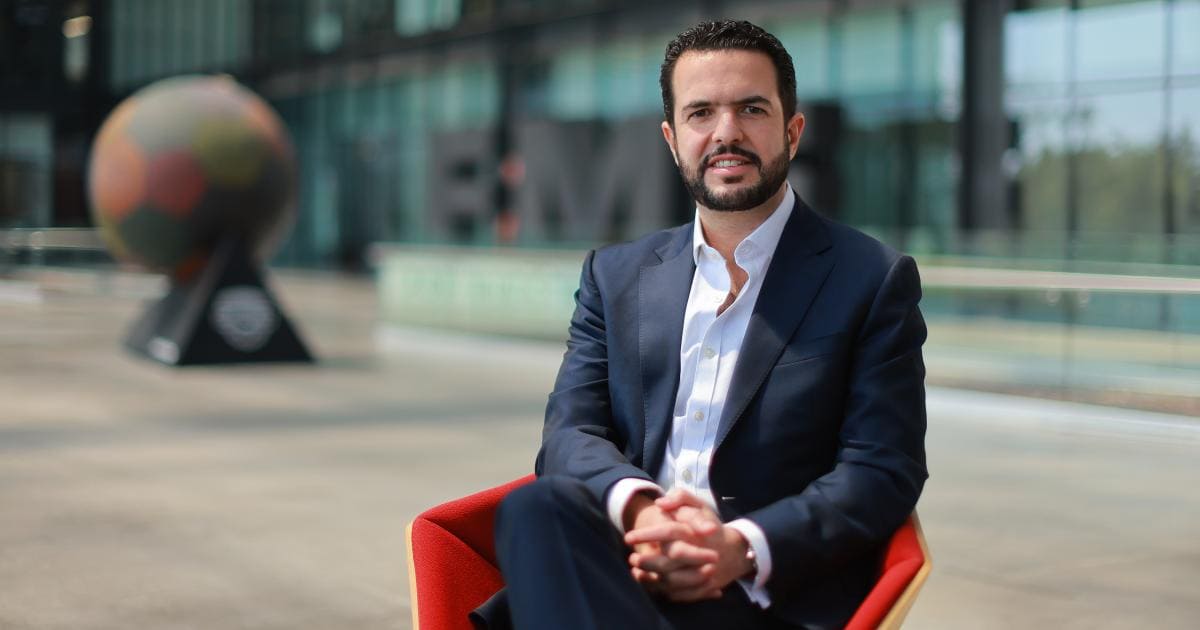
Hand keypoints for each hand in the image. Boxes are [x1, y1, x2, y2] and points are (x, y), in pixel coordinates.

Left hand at [624, 489, 752, 601]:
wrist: (735, 551)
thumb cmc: (710, 524)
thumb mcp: (699, 505)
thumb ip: (680, 497)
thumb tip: (660, 503)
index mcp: (695, 530)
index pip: (670, 531)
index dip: (647, 534)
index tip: (628, 537)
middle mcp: (700, 552)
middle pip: (670, 559)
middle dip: (649, 561)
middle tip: (632, 559)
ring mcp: (704, 573)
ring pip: (675, 580)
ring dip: (653, 579)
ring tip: (636, 573)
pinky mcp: (705, 588)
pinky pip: (683, 594)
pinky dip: (665, 592)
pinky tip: (651, 585)